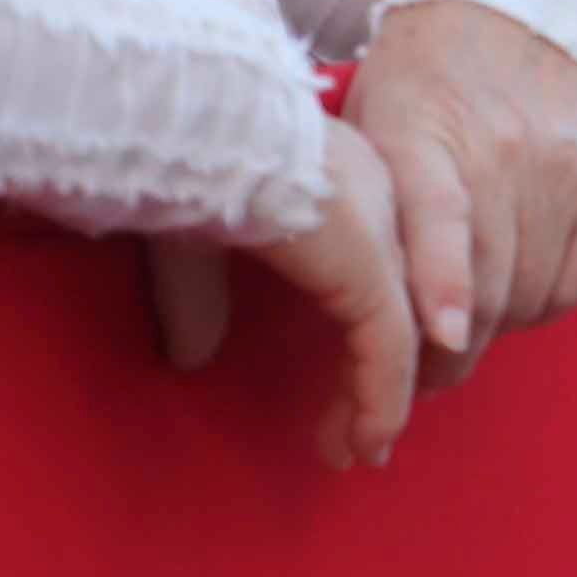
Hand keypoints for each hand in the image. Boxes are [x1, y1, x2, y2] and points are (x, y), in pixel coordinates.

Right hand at [137, 127, 420, 466]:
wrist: (177, 124)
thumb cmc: (172, 162)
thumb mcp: (187, 238)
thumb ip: (200, 296)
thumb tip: (193, 354)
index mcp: (338, 179)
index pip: (375, 267)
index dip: (365, 328)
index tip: (340, 386)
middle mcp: (375, 198)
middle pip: (400, 302)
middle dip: (382, 376)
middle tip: (360, 435)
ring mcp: (378, 231)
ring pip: (403, 334)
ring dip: (381, 402)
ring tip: (361, 451)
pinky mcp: (368, 265)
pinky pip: (389, 348)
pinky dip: (382, 399)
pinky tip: (370, 439)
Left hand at [344, 0, 576, 376]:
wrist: (524, 4)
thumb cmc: (423, 77)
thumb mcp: (372, 118)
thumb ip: (367, 202)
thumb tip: (349, 301)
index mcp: (424, 131)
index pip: (442, 215)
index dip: (443, 282)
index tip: (439, 338)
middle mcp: (504, 150)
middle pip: (487, 283)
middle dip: (448, 353)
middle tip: (417, 381)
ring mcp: (562, 170)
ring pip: (529, 294)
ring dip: (492, 327)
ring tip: (462, 322)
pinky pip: (576, 281)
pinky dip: (540, 303)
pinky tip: (513, 291)